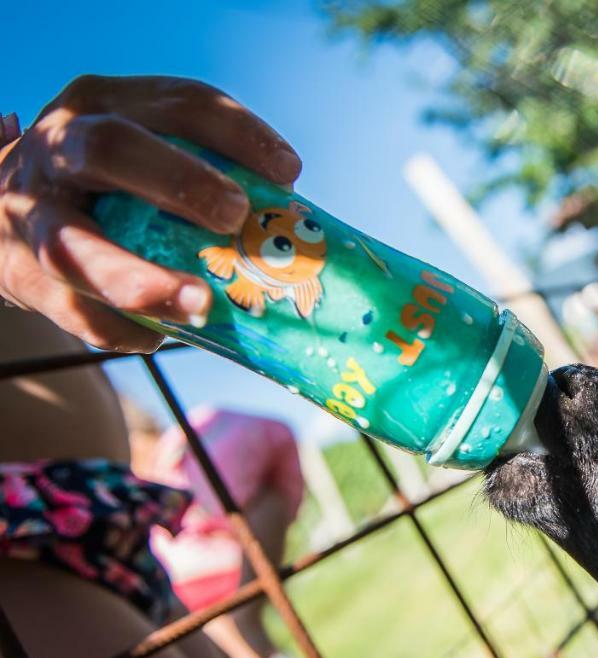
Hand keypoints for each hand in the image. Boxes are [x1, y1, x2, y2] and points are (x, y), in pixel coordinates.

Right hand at [0, 75, 301, 351]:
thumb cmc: (103, 185)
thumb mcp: (141, 151)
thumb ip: (199, 172)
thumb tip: (290, 226)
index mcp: (106, 105)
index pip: (180, 102)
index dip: (238, 132)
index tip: (289, 172)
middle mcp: (59, 146)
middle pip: (111, 150)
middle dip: (179, 182)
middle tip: (236, 215)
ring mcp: (29, 212)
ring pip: (75, 247)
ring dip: (140, 282)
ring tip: (200, 303)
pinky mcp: (17, 273)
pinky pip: (74, 310)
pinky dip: (124, 328)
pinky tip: (164, 335)